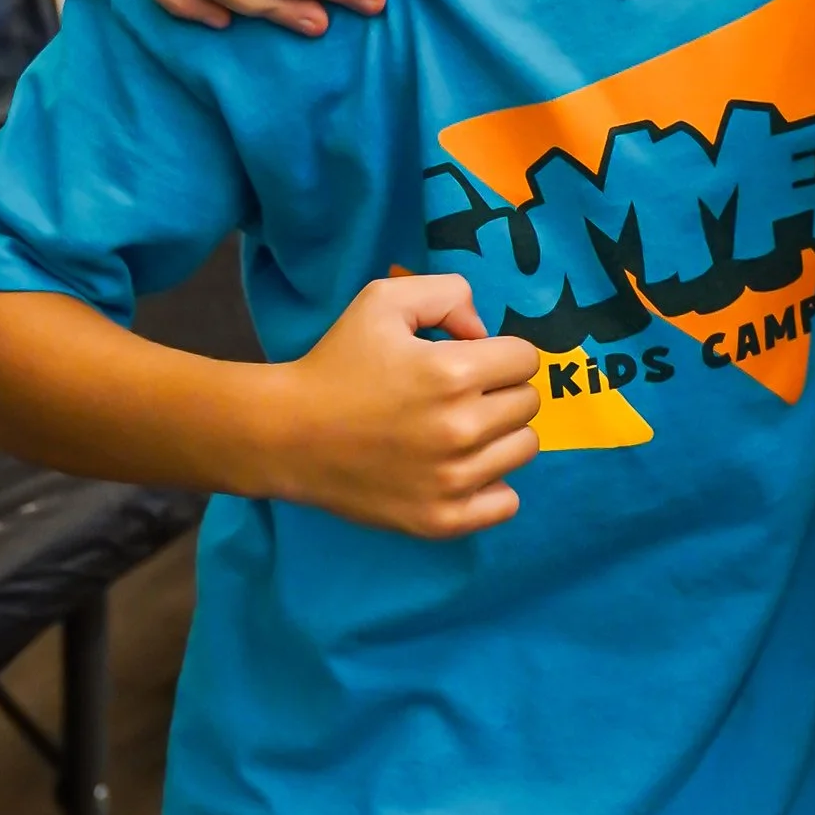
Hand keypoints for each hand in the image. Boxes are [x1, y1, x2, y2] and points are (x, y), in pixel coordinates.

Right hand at [266, 276, 542, 536]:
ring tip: (457, 429)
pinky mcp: (440, 519)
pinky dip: (492, 485)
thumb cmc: (336, 363)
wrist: (287, 433)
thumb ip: (448, 294)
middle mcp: (460, 429)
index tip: (469, 360)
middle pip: (528, 404)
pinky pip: (506, 502)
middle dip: (500, 390)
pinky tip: (460, 468)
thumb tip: (484, 332)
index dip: (499, 353)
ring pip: (523, 449)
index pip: (526, 359)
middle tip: (458, 394)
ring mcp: (452, 480)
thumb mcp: (384, 301)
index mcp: (453, 372)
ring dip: (499, 435)